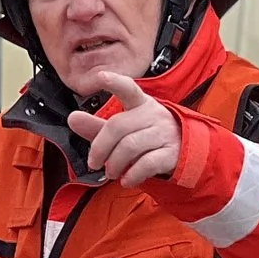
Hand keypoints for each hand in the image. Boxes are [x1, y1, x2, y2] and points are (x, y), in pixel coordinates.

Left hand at [65, 71, 181, 186]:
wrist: (186, 153)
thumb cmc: (148, 138)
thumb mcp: (124, 130)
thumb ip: (97, 126)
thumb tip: (72, 118)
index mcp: (140, 103)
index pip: (128, 89)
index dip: (114, 82)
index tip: (100, 76)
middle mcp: (153, 114)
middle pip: (119, 126)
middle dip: (100, 148)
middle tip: (94, 164)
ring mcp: (164, 133)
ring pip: (130, 146)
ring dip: (115, 164)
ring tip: (111, 172)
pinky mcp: (171, 153)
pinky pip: (147, 163)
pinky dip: (132, 175)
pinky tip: (126, 180)